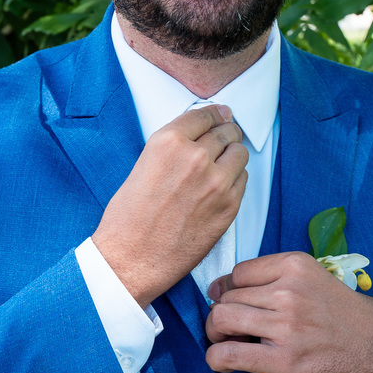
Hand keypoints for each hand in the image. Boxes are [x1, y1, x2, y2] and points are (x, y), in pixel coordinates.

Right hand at [92, 104, 247, 307]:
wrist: (132, 259)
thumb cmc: (129, 218)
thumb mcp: (144, 165)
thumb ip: (172, 147)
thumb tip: (198, 136)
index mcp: (169, 142)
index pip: (204, 115)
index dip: (215, 114)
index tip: (221, 114)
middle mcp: (195, 157)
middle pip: (226, 131)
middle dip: (225, 133)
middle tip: (224, 138)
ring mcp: (216, 182)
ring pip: (240, 153)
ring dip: (232, 156)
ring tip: (222, 164)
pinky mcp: (229, 206)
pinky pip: (243, 180)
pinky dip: (235, 179)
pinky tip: (220, 187)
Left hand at [204, 251, 372, 372]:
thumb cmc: (343, 314)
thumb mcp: (313, 278)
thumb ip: (274, 278)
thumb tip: (221, 289)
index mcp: (294, 266)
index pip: (238, 272)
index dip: (229, 290)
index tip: (232, 302)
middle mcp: (288, 291)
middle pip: (228, 297)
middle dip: (222, 313)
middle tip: (231, 328)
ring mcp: (286, 326)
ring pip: (222, 320)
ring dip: (215, 333)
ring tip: (226, 341)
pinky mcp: (284, 360)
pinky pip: (229, 354)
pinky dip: (215, 358)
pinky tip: (222, 362)